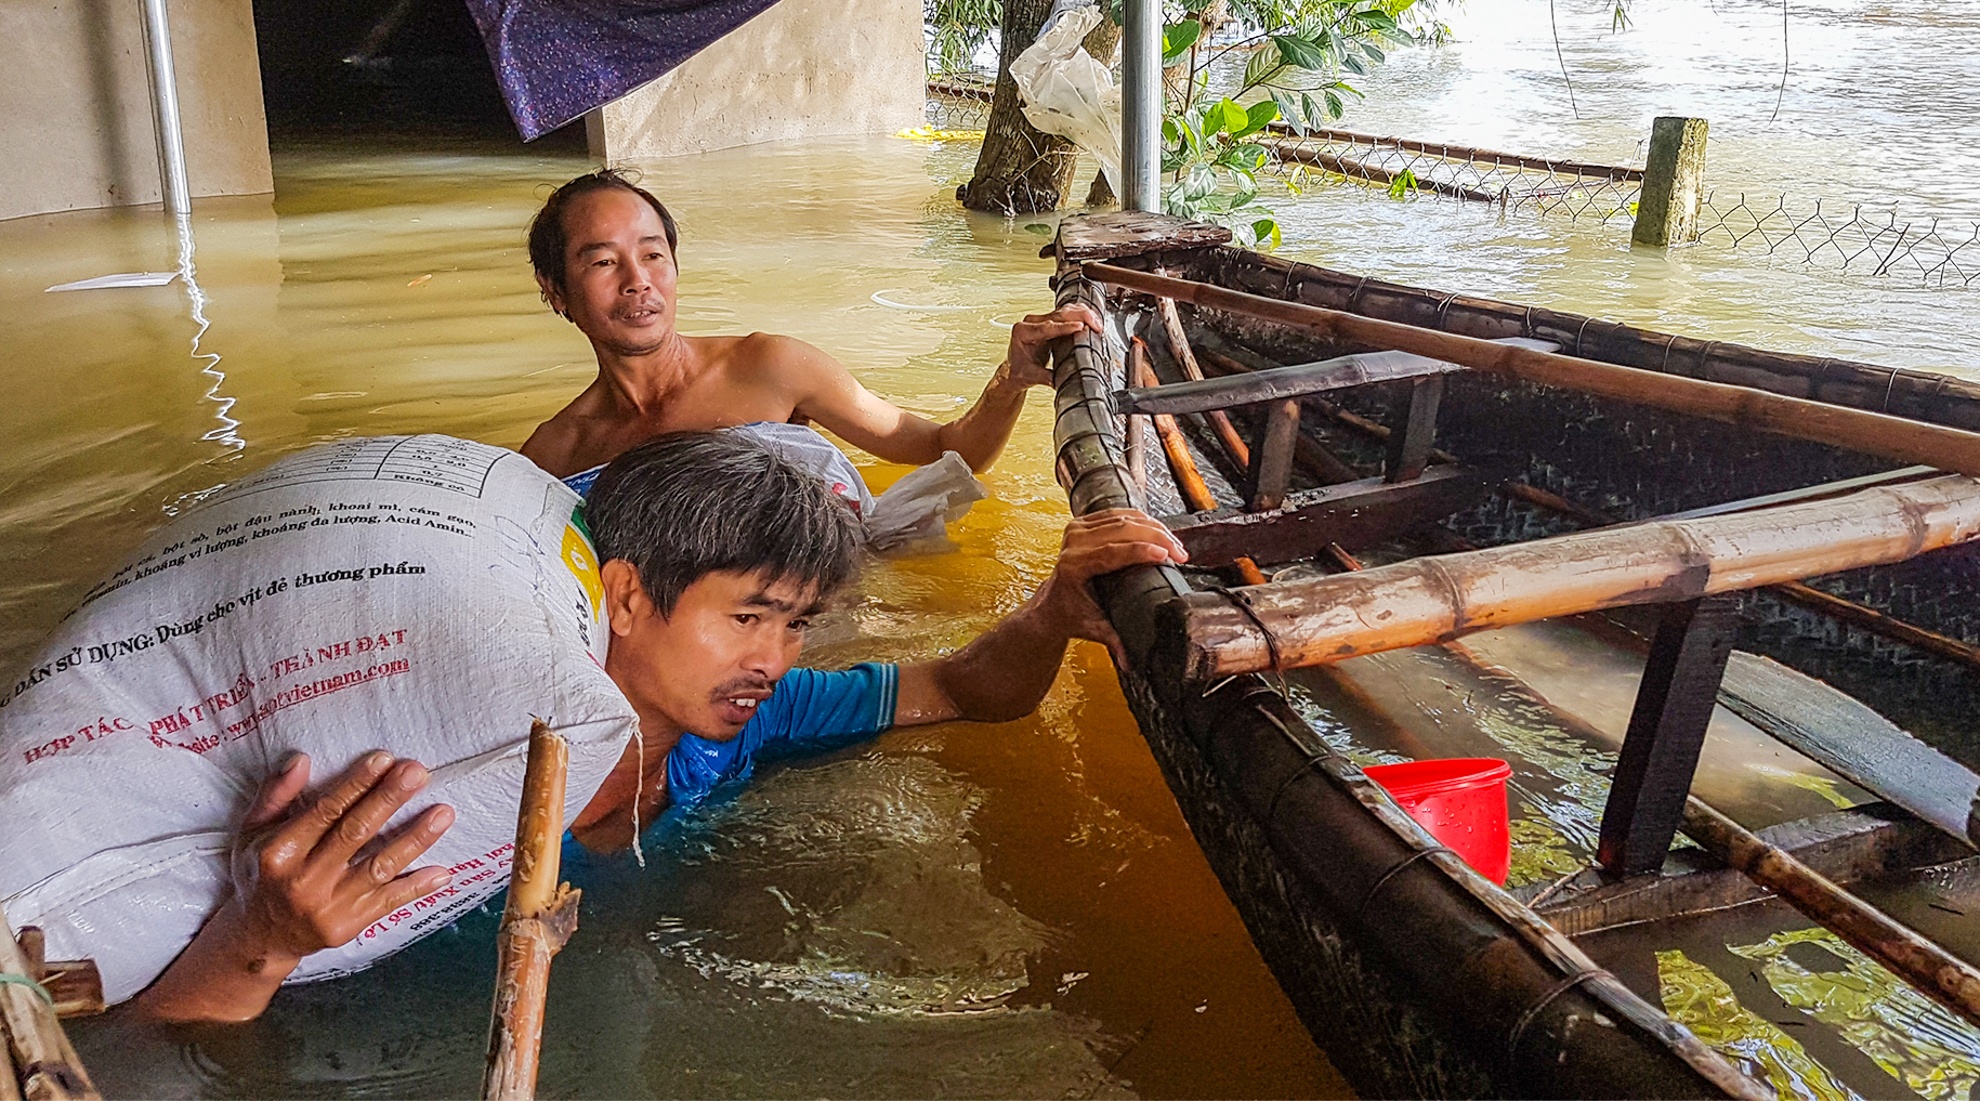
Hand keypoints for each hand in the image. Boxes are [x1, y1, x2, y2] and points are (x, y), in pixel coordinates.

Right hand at [228, 752, 455, 968]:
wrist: (260, 936)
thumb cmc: (261, 873)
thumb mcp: (253, 833)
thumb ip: (276, 795)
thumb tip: (301, 759)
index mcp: (279, 852)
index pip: (325, 811)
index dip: (356, 784)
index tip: (385, 759)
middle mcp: (303, 880)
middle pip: (355, 833)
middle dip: (389, 799)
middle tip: (418, 772)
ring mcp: (327, 906)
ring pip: (379, 867)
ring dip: (415, 839)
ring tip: (444, 813)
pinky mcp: (347, 927)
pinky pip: (388, 903)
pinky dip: (416, 887)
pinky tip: (443, 871)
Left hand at [998, 304, 1102, 389]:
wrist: (1015, 370)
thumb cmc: (1019, 371)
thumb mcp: (1030, 376)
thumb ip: (1043, 377)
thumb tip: (1057, 380)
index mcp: (1022, 332)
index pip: (1047, 327)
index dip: (1066, 327)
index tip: (1080, 327)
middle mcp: (1030, 322)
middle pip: (1059, 314)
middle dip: (1080, 317)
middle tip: (1096, 325)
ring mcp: (1040, 320)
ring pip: (1065, 310)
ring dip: (1083, 314)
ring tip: (1097, 323)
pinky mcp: (1050, 321)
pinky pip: (1067, 313)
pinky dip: (1080, 315)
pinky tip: (1092, 320)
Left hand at [1037, 508, 1187, 663]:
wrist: (1052, 604)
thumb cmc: (1072, 614)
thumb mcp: (1095, 628)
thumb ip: (1114, 642)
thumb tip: (1130, 663)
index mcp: (1073, 565)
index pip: (1112, 552)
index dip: (1142, 551)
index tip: (1166, 556)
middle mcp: (1073, 543)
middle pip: (1122, 530)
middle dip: (1157, 538)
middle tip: (1180, 554)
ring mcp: (1077, 529)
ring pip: (1123, 518)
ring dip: (1155, 528)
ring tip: (1176, 544)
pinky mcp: (1083, 522)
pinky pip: (1118, 513)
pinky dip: (1142, 519)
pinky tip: (1160, 530)